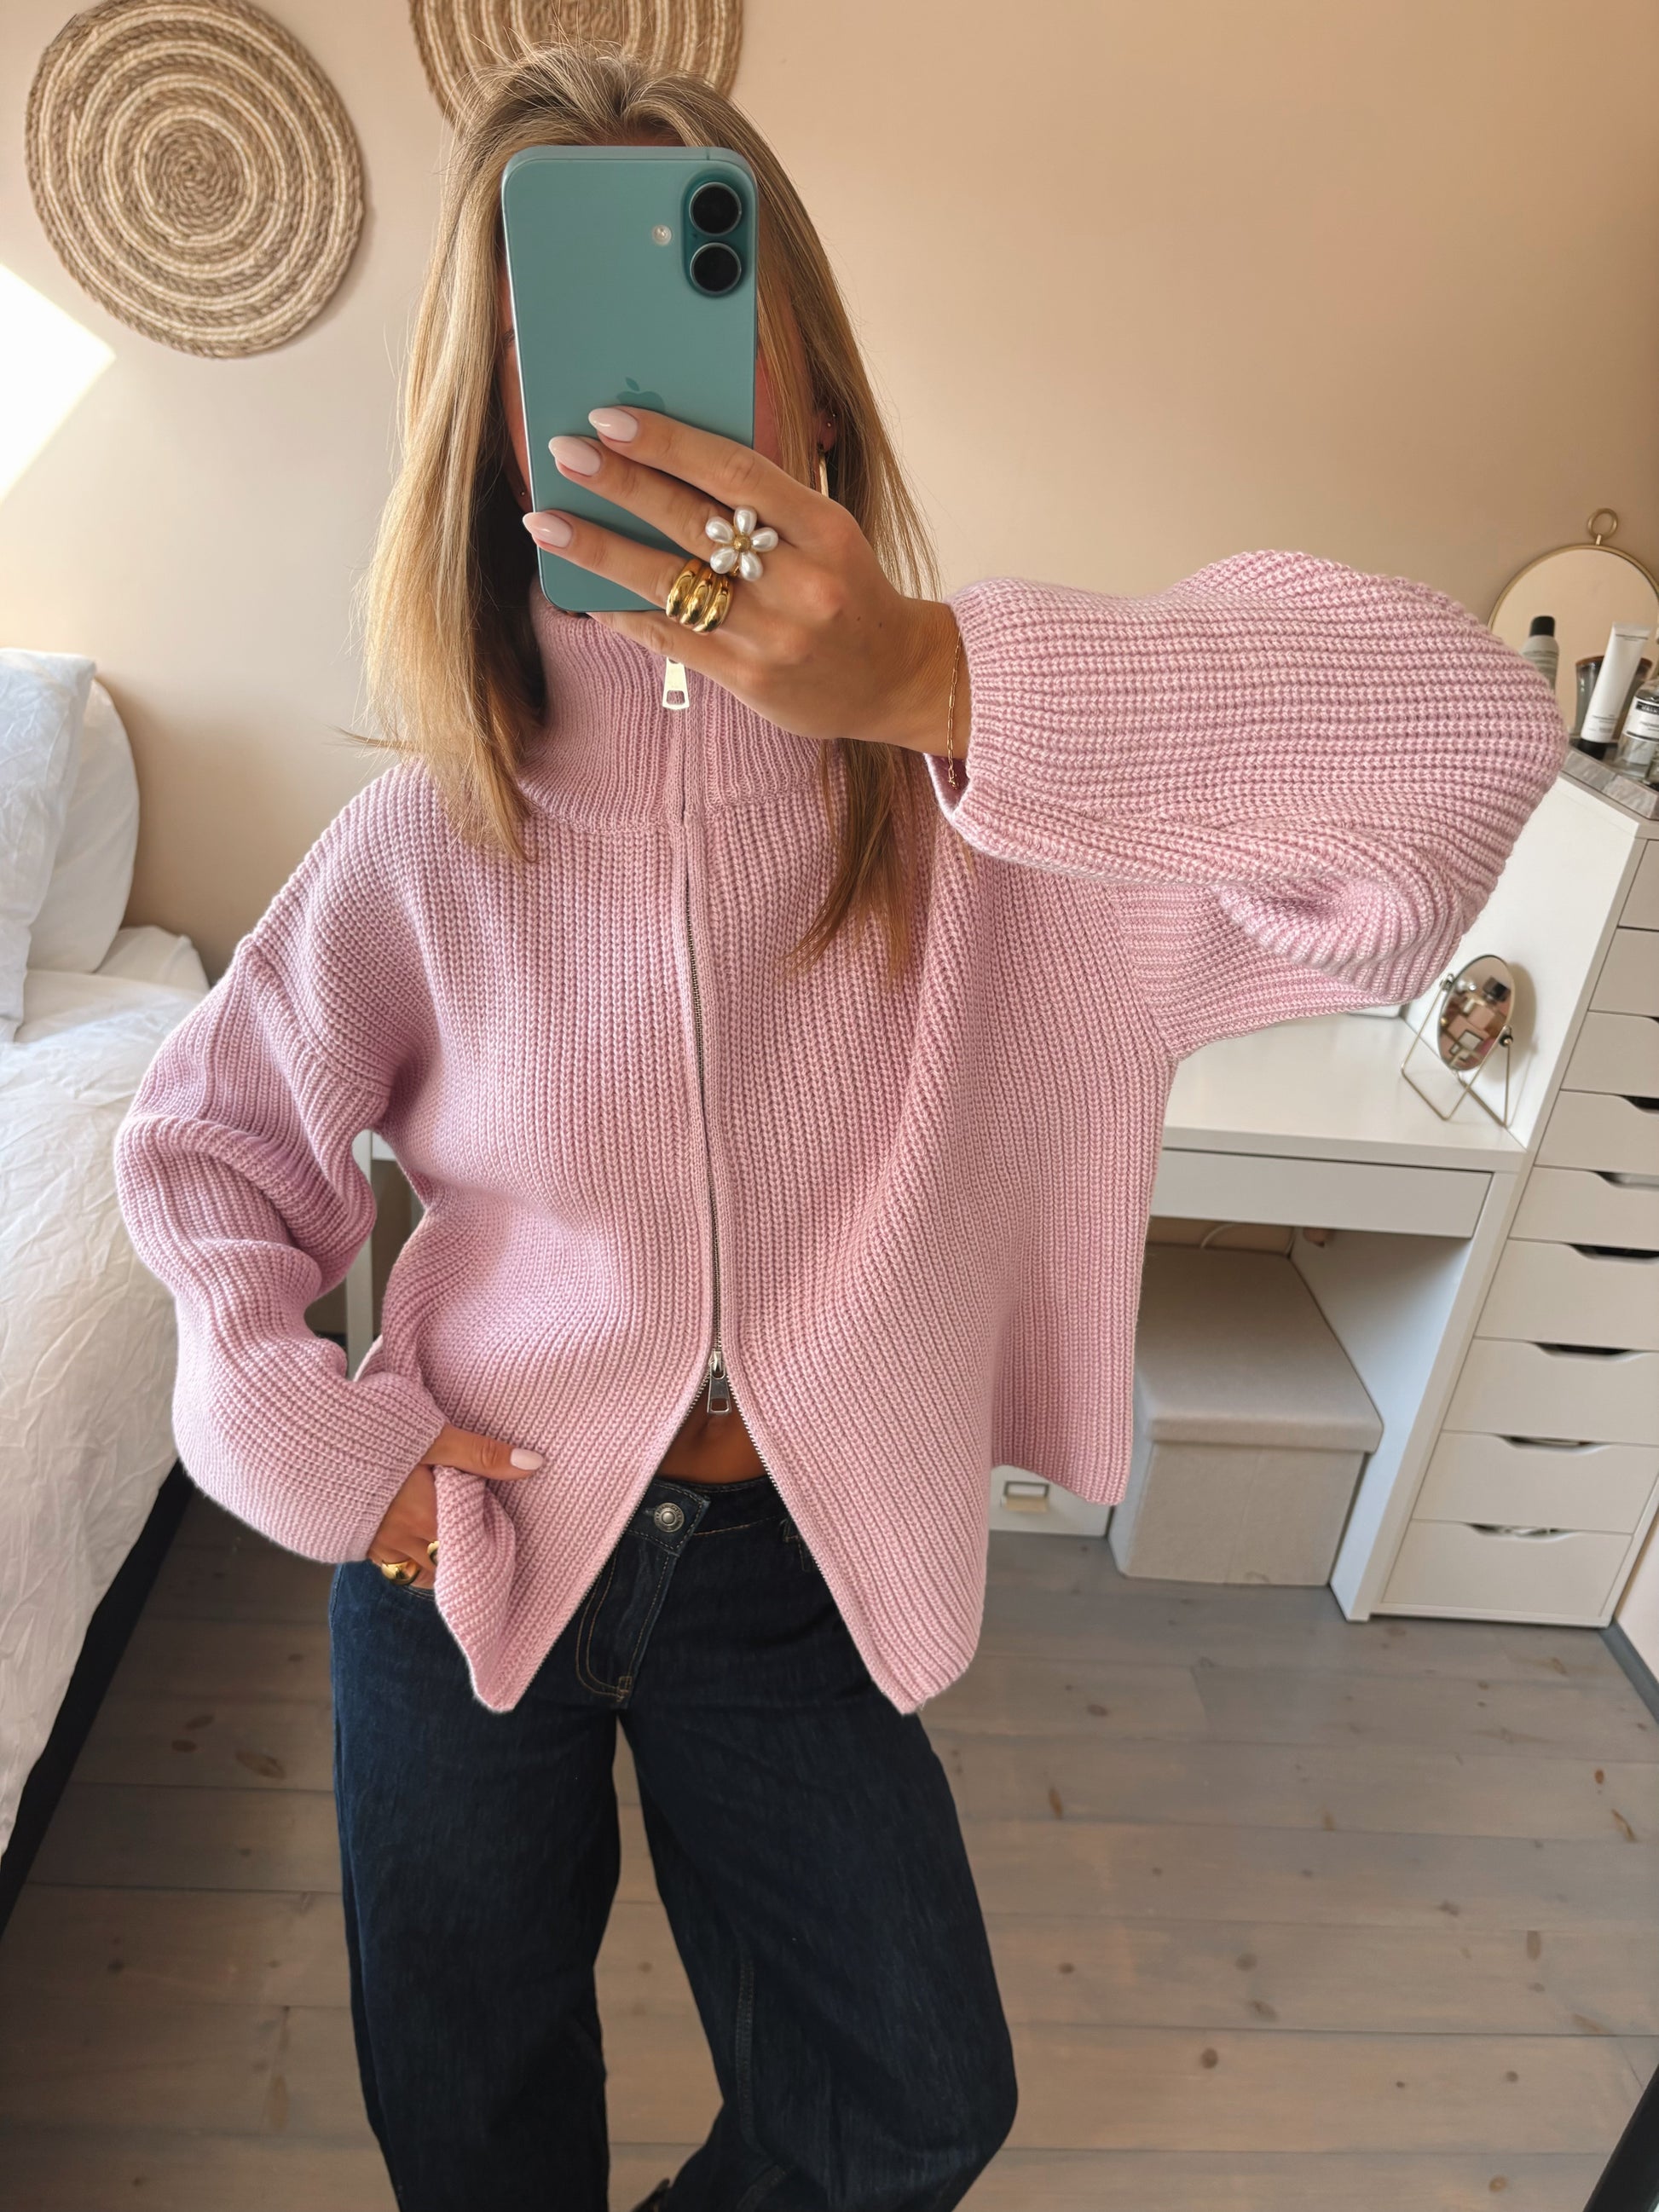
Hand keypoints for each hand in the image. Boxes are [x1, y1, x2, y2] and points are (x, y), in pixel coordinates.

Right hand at [367, 1424, 542, 1588]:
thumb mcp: (433, 1437)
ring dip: (432, 1556)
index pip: (468, 1547)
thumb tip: (534, 1463)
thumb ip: (481, 1453)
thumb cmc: (370, 1435)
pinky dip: (405, 1554)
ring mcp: (373, 1545)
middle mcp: (400, 1541)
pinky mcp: (352, 1541)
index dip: (483, 1538)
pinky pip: (388, 1561)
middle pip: (443, 1565)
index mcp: (426, 1519)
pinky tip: (409, 1531)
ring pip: (415, 1568)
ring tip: (444, 1533)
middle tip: (473, 1531)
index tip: (493, 1524)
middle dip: (458, 1553)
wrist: (301, 1441)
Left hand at [523, 407, 967, 758]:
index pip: (736, 473)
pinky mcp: (749, 679)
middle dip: (619, 484)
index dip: (669, 442)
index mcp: (824, 530)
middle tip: (563, 453)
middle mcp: (799, 582)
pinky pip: (670, 639)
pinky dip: (622, 613)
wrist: (896, 679)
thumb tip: (667, 462)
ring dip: (598, 549)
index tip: (613, 418)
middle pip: (692, 522)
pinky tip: (585, 594)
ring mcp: (771, 635)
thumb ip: (763, 502)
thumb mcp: (826, 532)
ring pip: (668, 583)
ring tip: (545, 523)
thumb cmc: (848, 590)